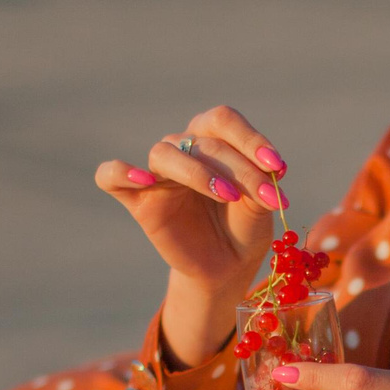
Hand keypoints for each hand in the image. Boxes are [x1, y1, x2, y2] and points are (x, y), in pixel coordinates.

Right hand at [94, 104, 293, 365]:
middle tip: (267, 197)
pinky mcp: (137, 199)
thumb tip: (264, 169)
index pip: (224, 121)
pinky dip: (122, 172)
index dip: (250, 139)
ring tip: (229, 196)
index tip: (278, 166)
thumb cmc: (244, 228)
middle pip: (203, 141)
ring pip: (165, 154)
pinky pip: (110, 175)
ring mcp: (157, 173)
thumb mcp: (260, 206)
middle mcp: (183, 148)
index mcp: (212, 138)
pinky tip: (145, 180)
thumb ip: (257, 184)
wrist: (227, 268)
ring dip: (200, 172)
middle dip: (241, 169)